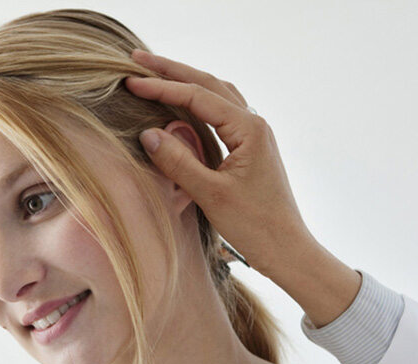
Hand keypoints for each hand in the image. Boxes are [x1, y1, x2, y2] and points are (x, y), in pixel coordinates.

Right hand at [124, 50, 318, 278]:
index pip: (198, 96)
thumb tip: (148, 133)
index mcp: (249, 129)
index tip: (130, 81)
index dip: (162, 87)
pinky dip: (197, 101)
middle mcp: (254, 124)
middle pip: (209, 84)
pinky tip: (182, 104)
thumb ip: (179, 162)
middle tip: (137, 59)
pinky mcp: (250, 148)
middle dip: (172, 70)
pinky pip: (220, 112)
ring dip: (186, 81)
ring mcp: (254, 135)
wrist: (287, 250)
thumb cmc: (254, 226)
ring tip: (156, 73)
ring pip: (217, 94)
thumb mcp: (210, 195)